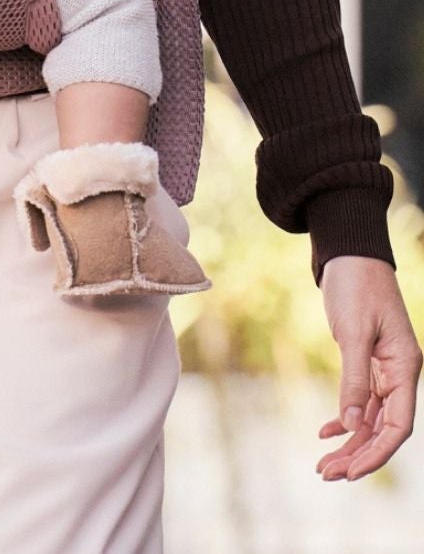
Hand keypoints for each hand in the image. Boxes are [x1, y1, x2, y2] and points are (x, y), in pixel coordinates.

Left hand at [315, 255, 420, 480]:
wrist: (349, 254)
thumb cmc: (356, 286)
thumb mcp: (353, 332)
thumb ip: (354, 378)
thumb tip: (352, 424)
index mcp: (405, 367)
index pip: (399, 426)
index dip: (377, 452)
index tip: (350, 471)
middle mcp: (399, 373)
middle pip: (383, 428)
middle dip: (358, 455)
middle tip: (327, 474)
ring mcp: (384, 369)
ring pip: (370, 418)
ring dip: (349, 442)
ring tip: (322, 464)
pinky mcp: (366, 362)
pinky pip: (360, 400)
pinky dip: (344, 417)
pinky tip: (324, 431)